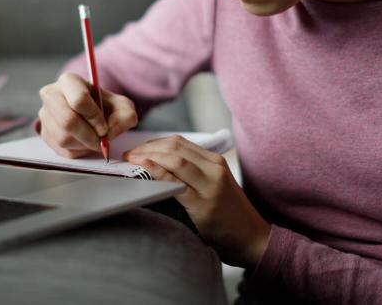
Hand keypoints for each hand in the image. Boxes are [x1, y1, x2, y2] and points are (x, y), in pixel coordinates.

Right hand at [37, 72, 137, 157]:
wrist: (92, 113)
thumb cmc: (106, 107)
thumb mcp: (122, 106)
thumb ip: (125, 116)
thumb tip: (109, 132)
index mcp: (69, 81)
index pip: (79, 100)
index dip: (94, 118)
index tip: (104, 127)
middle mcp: (51, 94)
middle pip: (67, 121)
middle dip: (88, 136)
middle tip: (101, 140)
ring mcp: (44, 114)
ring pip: (63, 138)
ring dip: (84, 144)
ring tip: (94, 140)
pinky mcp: (44, 132)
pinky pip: (60, 149)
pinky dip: (77, 151)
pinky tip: (85, 143)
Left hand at [124, 135, 270, 267]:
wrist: (252, 238)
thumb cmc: (230, 214)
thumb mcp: (215, 185)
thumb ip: (194, 173)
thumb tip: (160, 166)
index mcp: (215, 161)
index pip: (179, 142)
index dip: (154, 143)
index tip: (137, 149)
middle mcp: (214, 168)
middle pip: (174, 146)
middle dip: (146, 147)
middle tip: (128, 154)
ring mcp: (210, 184)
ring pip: (174, 159)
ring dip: (148, 156)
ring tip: (131, 161)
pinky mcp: (203, 203)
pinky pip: (175, 181)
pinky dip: (156, 171)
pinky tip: (143, 169)